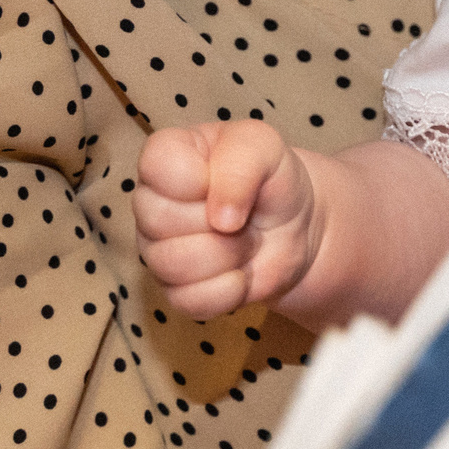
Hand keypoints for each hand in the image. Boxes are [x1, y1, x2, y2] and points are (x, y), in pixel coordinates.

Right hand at [134, 121, 323, 319]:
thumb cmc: (272, 179)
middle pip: (159, 220)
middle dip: (219, 220)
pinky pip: (190, 301)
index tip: (225, 175)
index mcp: (165, 156)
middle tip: (241, 214)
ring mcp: (157, 251)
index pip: (156, 164)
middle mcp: (150, 204)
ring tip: (244, 239)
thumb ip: (241, 164)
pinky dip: (229, 290)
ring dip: (229, 254)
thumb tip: (220, 218)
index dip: (198, 177)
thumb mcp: (266, 147)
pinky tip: (242, 272)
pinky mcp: (175, 292)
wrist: (297, 226)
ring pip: (173, 264)